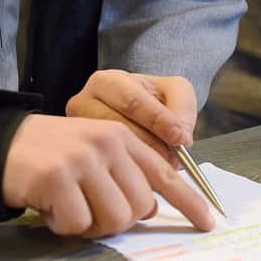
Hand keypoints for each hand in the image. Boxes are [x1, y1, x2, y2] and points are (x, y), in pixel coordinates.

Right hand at [1, 114, 215, 236]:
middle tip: (88, 209)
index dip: (189, 201)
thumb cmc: (52, 156)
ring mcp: (82, 159)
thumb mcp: (94, 153)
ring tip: (68, 206)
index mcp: (121, 136)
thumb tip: (148, 209)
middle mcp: (107, 143)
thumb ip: (124, 174)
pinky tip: (50, 206)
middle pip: (138, 208)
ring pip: (113, 220)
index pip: (164, 173)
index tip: (208, 223)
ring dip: (90, 225)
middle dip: (116, 220)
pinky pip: (78, 225)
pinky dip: (63, 225)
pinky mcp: (57, 178)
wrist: (1, 145)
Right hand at [66, 70, 197, 167]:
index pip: (130, 101)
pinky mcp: (80, 159)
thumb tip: (181, 135)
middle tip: (175, 158)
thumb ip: (182, 106)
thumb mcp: (173, 91)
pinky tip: (146, 176)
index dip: (158, 120)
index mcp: (105, 82)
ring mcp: (78, 134)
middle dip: (152, 145)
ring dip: (143, 164)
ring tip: (163, 168)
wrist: (138, 114)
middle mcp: (83, 106)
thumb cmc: (153, 100)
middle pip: (117, 130)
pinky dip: (131, 177)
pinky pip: (107, 171)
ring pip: (112, 154)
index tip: (179, 137)